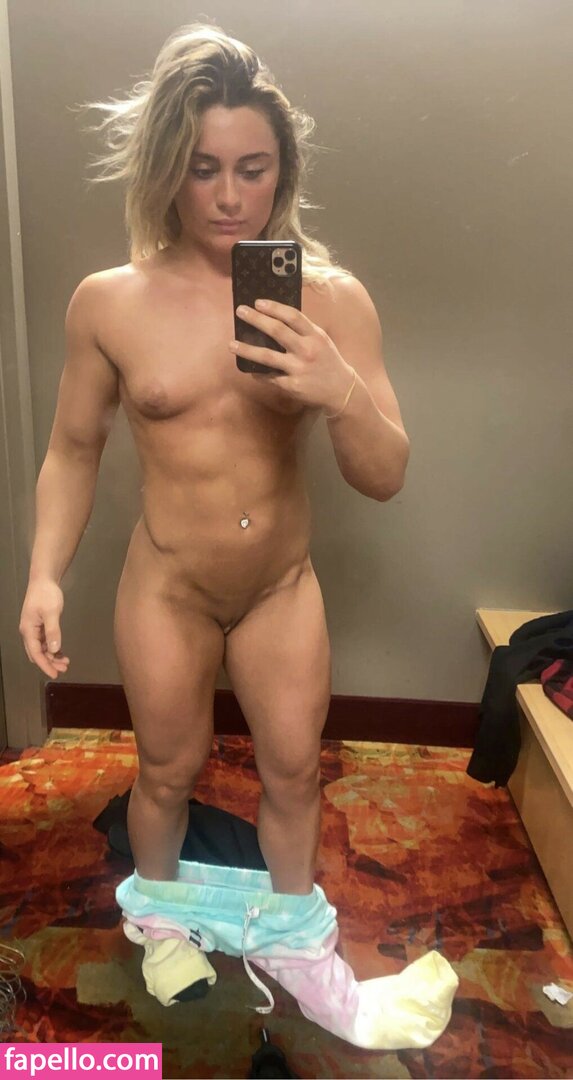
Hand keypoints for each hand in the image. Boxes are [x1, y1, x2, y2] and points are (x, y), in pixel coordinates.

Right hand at [19, 580, 69, 678]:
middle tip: (64, 668)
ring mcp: (34, 629)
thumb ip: (53, 631)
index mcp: (28, 630)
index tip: (55, 674)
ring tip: (65, 662)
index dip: (45, 665)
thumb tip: (53, 649)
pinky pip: (45, 642)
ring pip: (42, 649)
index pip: (35, 653)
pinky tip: (61, 653)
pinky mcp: (40, 626)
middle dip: (49, 663)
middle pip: (37, 653)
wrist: (44, 580)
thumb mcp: (51, 612)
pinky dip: (52, 649)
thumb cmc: (46, 594)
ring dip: (52, 656)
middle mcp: (29, 632)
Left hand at [229, 299, 355, 412]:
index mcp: (315, 336)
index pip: (293, 316)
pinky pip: (270, 377)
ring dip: (247, 349)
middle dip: (256, 320)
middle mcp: (307, 350)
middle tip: (240, 312)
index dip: (274, 308)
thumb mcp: (321, 340)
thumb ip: (302, 330)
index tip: (258, 302)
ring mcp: (299, 369)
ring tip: (232, 344)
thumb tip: (275, 318)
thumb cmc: (327, 361)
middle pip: (277, 331)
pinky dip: (258, 373)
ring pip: (268, 356)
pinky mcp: (292, 386)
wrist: (341, 390)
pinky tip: (248, 368)